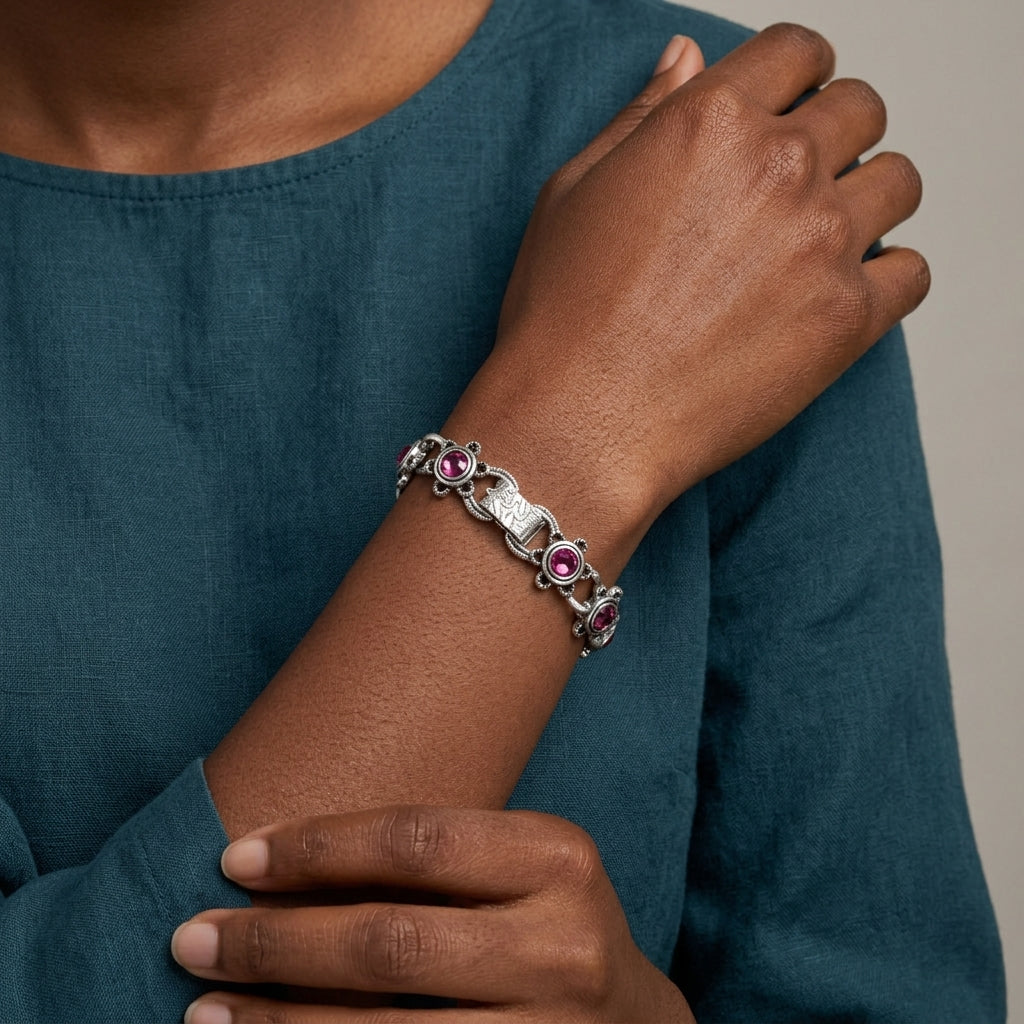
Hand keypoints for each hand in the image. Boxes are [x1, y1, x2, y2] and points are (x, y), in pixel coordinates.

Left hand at [171, 807, 694, 1022]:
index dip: (317, 848)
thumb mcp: (521, 866)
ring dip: (277, 1023)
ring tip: (206, 1009)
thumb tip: (278, 863)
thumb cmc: (550, 926)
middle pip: (390, 942)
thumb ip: (435, 860)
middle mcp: (562, 947)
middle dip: (276, 942)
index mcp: (560, 858)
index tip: (235, 858)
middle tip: (192, 937)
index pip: (418, 839)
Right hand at [451, 22, 927, 536]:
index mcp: (710, 122)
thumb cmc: (562, 316)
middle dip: (836, 133)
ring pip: (898, 182)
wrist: (580, 420)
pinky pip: (913, 271)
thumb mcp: (574, 190)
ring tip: (822, 240)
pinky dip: (887, 277)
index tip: (796, 102)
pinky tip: (841, 293)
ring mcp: (822, 243)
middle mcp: (779, 167)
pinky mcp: (848, 318)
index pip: (799, 53)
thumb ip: (643, 115)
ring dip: (867, 199)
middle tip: (800, 182)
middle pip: (861, 109)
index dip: (801, 74)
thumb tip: (689, 57)